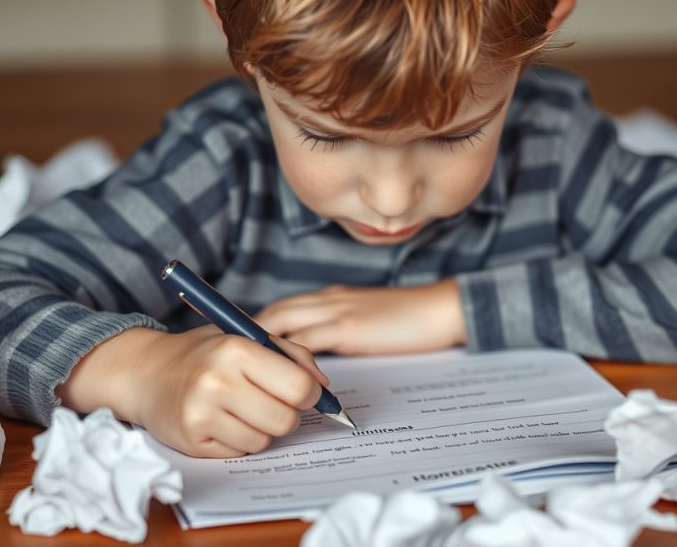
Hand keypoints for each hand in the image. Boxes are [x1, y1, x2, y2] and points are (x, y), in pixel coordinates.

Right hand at [57, 326, 327, 457]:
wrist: (148, 373)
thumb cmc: (206, 353)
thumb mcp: (247, 337)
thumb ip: (291, 354)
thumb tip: (324, 386)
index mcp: (236, 349)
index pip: (299, 387)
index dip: (310, 393)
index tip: (304, 391)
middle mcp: (216, 381)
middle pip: (285, 420)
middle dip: (287, 414)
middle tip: (272, 401)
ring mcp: (201, 414)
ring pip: (264, 441)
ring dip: (262, 429)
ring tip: (242, 409)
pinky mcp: (191, 441)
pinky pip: (240, 452)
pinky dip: (239, 440)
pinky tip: (222, 421)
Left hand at [255, 279, 465, 355]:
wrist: (440, 308)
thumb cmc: (407, 318)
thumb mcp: (363, 319)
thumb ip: (338, 330)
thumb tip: (314, 357)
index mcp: (329, 297)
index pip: (281, 308)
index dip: (257, 328)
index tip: (242, 351)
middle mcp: (326, 299)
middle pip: (272, 313)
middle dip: (249, 337)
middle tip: (236, 366)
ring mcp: (336, 311)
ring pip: (281, 324)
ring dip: (264, 349)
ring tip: (250, 375)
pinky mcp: (349, 328)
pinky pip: (307, 344)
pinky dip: (291, 361)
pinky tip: (285, 381)